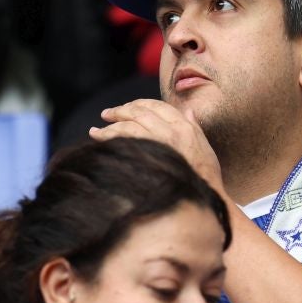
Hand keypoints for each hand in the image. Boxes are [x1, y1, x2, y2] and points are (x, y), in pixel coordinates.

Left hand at [90, 99, 224, 194]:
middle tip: (105, 114)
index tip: (126, 108)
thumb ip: (194, 125)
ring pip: (128, 127)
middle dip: (120, 111)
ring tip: (95, 132)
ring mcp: (158, 144)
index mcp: (183, 126)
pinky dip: (110, 140)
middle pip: (139, 113)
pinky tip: (100, 143)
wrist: (205, 198)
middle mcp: (171, 131)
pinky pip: (124, 144)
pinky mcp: (148, 158)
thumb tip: (188, 110)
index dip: (138, 104)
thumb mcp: (205, 146)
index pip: (156, 106)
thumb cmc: (205, 174)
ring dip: (109, 128)